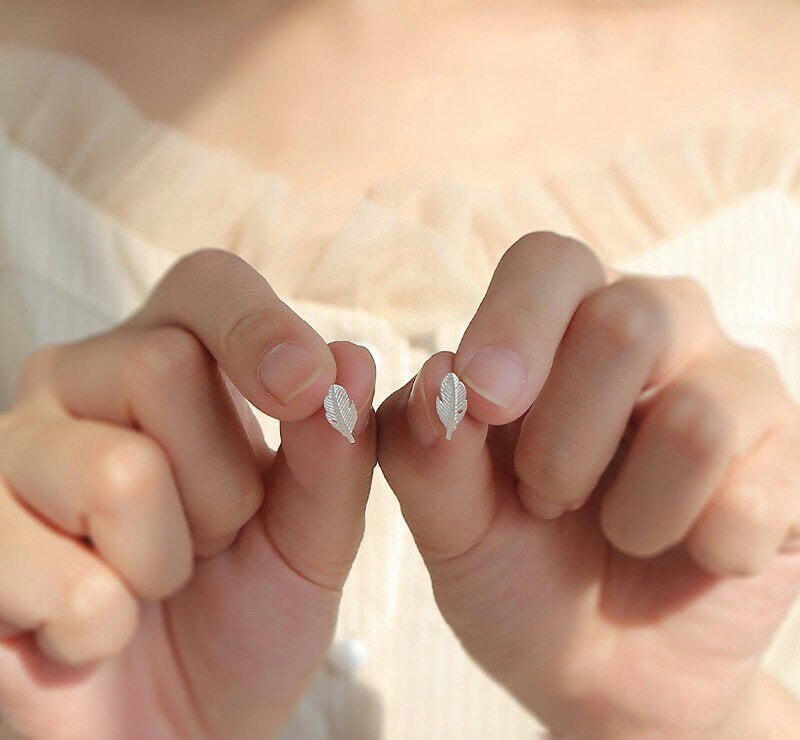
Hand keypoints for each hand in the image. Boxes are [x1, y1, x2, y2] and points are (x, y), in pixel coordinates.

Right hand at [0, 250, 376, 738]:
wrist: (180, 724)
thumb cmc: (247, 616)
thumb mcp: (315, 537)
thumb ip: (335, 453)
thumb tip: (351, 360)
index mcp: (174, 363)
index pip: (206, 285)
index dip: (256, 325)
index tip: (304, 386)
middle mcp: (81, 383)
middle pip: (162, 365)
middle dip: (221, 486)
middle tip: (210, 540)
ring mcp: (13, 454)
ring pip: (116, 470)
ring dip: (164, 561)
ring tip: (152, 583)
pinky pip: (57, 572)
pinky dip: (101, 626)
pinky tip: (92, 629)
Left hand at [377, 232, 799, 737]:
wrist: (598, 667)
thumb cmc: (514, 570)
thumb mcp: (448, 524)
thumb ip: (425, 452)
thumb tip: (439, 376)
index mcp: (561, 323)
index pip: (548, 262)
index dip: (515, 326)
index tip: (486, 404)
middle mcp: (655, 329)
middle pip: (628, 322)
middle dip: (566, 442)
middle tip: (543, 500)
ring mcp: (732, 386)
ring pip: (697, 416)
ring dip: (632, 509)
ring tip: (617, 531)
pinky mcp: (790, 457)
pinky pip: (757, 494)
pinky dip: (700, 549)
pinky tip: (688, 555)